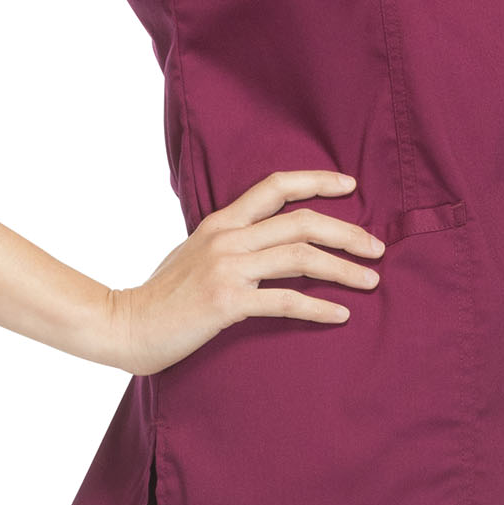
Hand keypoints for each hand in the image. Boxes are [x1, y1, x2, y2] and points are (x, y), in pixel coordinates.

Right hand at [104, 169, 383, 375]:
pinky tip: (341, 314)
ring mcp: (227, 268)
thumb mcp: (193, 252)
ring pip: (300, 257)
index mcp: (221, 221)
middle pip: (302, 223)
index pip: (276, 186)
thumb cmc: (161, 293)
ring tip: (372, 280)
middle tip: (377, 248)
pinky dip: (318, 307)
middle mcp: (228, 237)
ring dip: (343, 268)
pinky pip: (284, 301)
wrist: (125, 322)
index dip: (317, 181)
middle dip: (347, 233)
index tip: (351, 187)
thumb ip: (227, 240)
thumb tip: (262, 238)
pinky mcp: (227, 303)